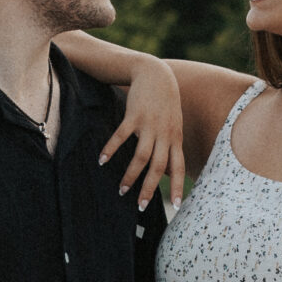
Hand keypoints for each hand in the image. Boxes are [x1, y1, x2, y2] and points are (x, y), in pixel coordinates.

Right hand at [97, 55, 184, 208]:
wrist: (156, 74)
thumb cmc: (164, 103)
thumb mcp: (173, 125)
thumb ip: (170, 146)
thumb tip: (167, 171)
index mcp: (175, 139)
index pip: (179, 167)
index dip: (177, 186)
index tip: (177, 205)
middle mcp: (164, 134)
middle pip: (159, 167)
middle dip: (149, 188)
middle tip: (141, 207)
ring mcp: (149, 125)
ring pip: (141, 156)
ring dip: (131, 175)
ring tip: (121, 190)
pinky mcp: (134, 115)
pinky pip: (122, 136)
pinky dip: (111, 149)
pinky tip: (102, 160)